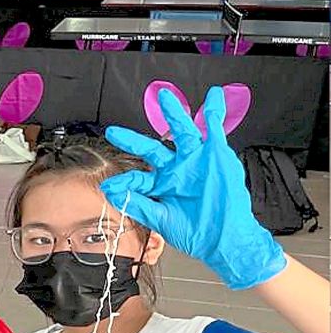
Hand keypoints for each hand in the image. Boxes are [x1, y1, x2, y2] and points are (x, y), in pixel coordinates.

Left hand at [102, 86, 284, 289]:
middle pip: (151, 148)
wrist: (224, 237)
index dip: (122, 181)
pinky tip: (213, 96)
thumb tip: (112, 193)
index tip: (108, 185)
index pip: (136, 177)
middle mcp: (176, 171)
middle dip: (133, 140)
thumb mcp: (160, 219)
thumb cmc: (195, 232)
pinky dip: (214, 111)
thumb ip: (137, 204)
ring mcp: (195, 161)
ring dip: (173, 114)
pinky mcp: (216, 155)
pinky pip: (214, 128)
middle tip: (114, 132)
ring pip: (181, 131)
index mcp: (161, 186)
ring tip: (165, 97)